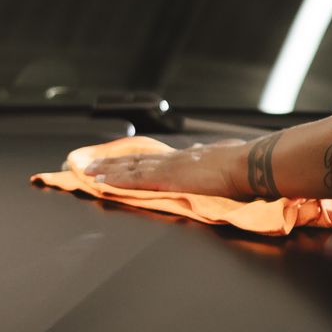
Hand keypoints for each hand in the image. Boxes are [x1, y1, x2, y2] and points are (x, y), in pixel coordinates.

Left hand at [69, 136, 266, 196]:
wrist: (249, 165)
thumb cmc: (241, 164)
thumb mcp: (221, 156)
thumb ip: (207, 156)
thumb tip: (199, 151)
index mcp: (184, 157)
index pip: (147, 157)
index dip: (125, 159)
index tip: (107, 160)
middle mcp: (171, 159)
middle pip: (130, 159)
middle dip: (104, 161)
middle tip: (81, 162)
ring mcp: (167, 167)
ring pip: (127, 167)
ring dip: (102, 169)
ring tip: (82, 170)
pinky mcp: (167, 178)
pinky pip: (133, 179)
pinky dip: (113, 179)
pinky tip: (98, 180)